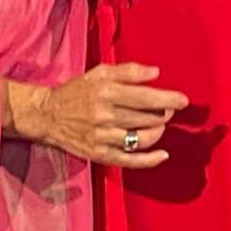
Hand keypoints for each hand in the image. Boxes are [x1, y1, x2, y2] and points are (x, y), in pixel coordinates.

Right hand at [20, 63, 189, 168]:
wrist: (48, 115)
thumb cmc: (76, 91)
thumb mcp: (99, 73)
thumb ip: (128, 71)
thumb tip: (156, 72)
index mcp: (107, 92)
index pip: (146, 97)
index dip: (169, 99)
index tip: (183, 100)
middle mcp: (105, 115)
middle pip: (148, 118)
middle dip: (163, 114)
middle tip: (166, 110)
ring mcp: (103, 137)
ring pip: (142, 138)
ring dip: (158, 131)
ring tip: (159, 125)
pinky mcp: (100, 154)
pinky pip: (130, 160)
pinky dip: (150, 160)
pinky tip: (163, 155)